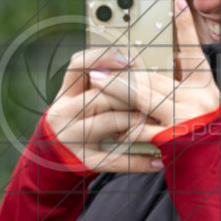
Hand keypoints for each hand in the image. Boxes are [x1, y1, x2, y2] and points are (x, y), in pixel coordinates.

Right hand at [44, 47, 167, 172]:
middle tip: (158, 97)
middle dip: (133, 95)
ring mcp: (72, 138)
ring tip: (162, 122)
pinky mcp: (85, 160)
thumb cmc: (81, 120)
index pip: (78, 65)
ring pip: (110, 121)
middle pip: (101, 96)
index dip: (104, 58)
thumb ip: (103, 84)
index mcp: (65, 94)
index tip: (130, 61)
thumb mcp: (82, 99)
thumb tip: (137, 66)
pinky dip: (140, 161)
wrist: (58, 156)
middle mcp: (63, 113)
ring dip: (139, 120)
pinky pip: (116, 160)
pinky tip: (158, 161)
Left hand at [81, 0, 220, 128]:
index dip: (185, 26)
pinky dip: (124, 126)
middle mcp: (202, 100)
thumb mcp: (197, 105)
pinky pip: (141, 128)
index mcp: (207, 87)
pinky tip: (108, 123)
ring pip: (143, 99)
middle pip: (155, 78)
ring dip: (116, 89)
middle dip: (124, 70)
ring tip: (95, 82)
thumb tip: (159, 58)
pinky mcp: (175, 140)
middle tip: (99, 64)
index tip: (175, 0)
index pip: (195, 51)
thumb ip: (179, 84)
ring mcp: (188, 119)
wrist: (210, 174)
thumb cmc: (199, 135)